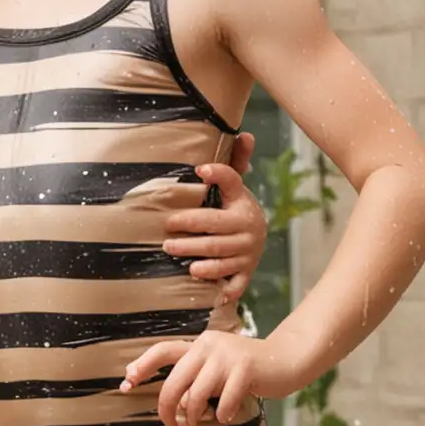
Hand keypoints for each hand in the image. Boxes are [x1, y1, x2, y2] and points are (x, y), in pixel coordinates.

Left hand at [119, 329, 304, 425]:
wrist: (286, 360)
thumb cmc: (247, 371)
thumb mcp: (218, 369)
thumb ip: (196, 378)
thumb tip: (173, 404)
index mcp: (199, 344)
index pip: (164, 350)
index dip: (143, 365)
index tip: (127, 381)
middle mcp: (209, 345)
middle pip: (175, 380)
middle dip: (167, 406)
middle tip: (170, 423)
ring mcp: (227, 355)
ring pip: (196, 393)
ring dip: (195, 415)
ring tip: (200, 422)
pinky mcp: (245, 368)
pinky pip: (223, 401)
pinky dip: (223, 414)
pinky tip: (227, 416)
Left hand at [161, 133, 265, 302]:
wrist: (256, 239)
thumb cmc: (234, 209)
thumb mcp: (235, 188)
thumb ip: (234, 164)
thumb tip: (245, 133)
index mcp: (242, 204)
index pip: (232, 183)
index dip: (218, 175)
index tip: (199, 169)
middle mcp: (248, 228)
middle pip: (216, 229)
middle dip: (191, 232)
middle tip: (167, 234)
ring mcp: (247, 253)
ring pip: (223, 258)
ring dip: (204, 261)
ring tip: (183, 261)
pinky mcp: (245, 273)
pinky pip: (236, 283)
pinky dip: (226, 288)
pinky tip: (213, 292)